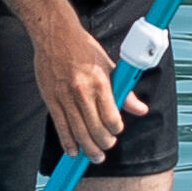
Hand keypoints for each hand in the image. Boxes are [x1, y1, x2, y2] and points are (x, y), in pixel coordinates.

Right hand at [26, 5, 142, 158]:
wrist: (55, 35)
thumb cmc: (83, 48)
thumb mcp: (109, 65)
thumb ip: (124, 91)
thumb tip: (140, 109)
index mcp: (100, 83)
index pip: (111, 117)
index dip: (116, 129)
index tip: (116, 131)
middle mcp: (82, 92)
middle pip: (95, 129)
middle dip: (104, 143)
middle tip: (106, 147)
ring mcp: (65, 97)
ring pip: (78, 132)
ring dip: (88, 148)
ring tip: (94, 156)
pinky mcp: (51, 99)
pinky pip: (60, 126)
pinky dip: (67, 142)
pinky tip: (73, 151)